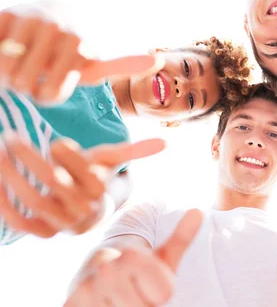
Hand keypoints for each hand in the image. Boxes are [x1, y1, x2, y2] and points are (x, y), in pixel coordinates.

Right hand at [0, 12, 161, 102]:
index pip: (50, 95)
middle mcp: (55, 28)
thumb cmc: (68, 54)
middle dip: (24, 87)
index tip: (51, 88)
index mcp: (78, 44)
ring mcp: (27, 19)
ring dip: (6, 76)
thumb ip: (121, 65)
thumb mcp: (93, 64)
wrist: (44, 14)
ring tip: (18, 68)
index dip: (46, 97)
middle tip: (31, 77)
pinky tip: (6, 53)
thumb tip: (159, 60)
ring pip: (5, 70)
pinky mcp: (5, 15)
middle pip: (24, 85)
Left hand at [0, 135, 164, 237]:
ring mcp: (61, 223)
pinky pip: (20, 221)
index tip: (56, 141)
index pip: (84, 171)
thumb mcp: (110, 162)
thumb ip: (133, 152)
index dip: (68, 155)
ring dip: (11, 176)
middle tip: (11, 137)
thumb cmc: (94, 177)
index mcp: (99, 190)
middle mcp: (83, 209)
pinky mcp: (42, 232)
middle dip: (28, 158)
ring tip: (0, 153)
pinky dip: (4, 203)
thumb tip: (166, 143)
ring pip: (34, 200)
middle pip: (53, 182)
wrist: (85, 213)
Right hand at [66, 209, 202, 306]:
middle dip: (144, 305)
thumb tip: (198, 212)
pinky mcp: (69, 305)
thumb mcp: (163, 256)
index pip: (164, 293)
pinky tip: (104, 305)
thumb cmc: (138, 269)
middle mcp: (105, 269)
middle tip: (135, 294)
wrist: (96, 275)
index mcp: (131, 255)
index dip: (162, 293)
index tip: (151, 284)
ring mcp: (83, 290)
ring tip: (120, 300)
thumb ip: (181, 238)